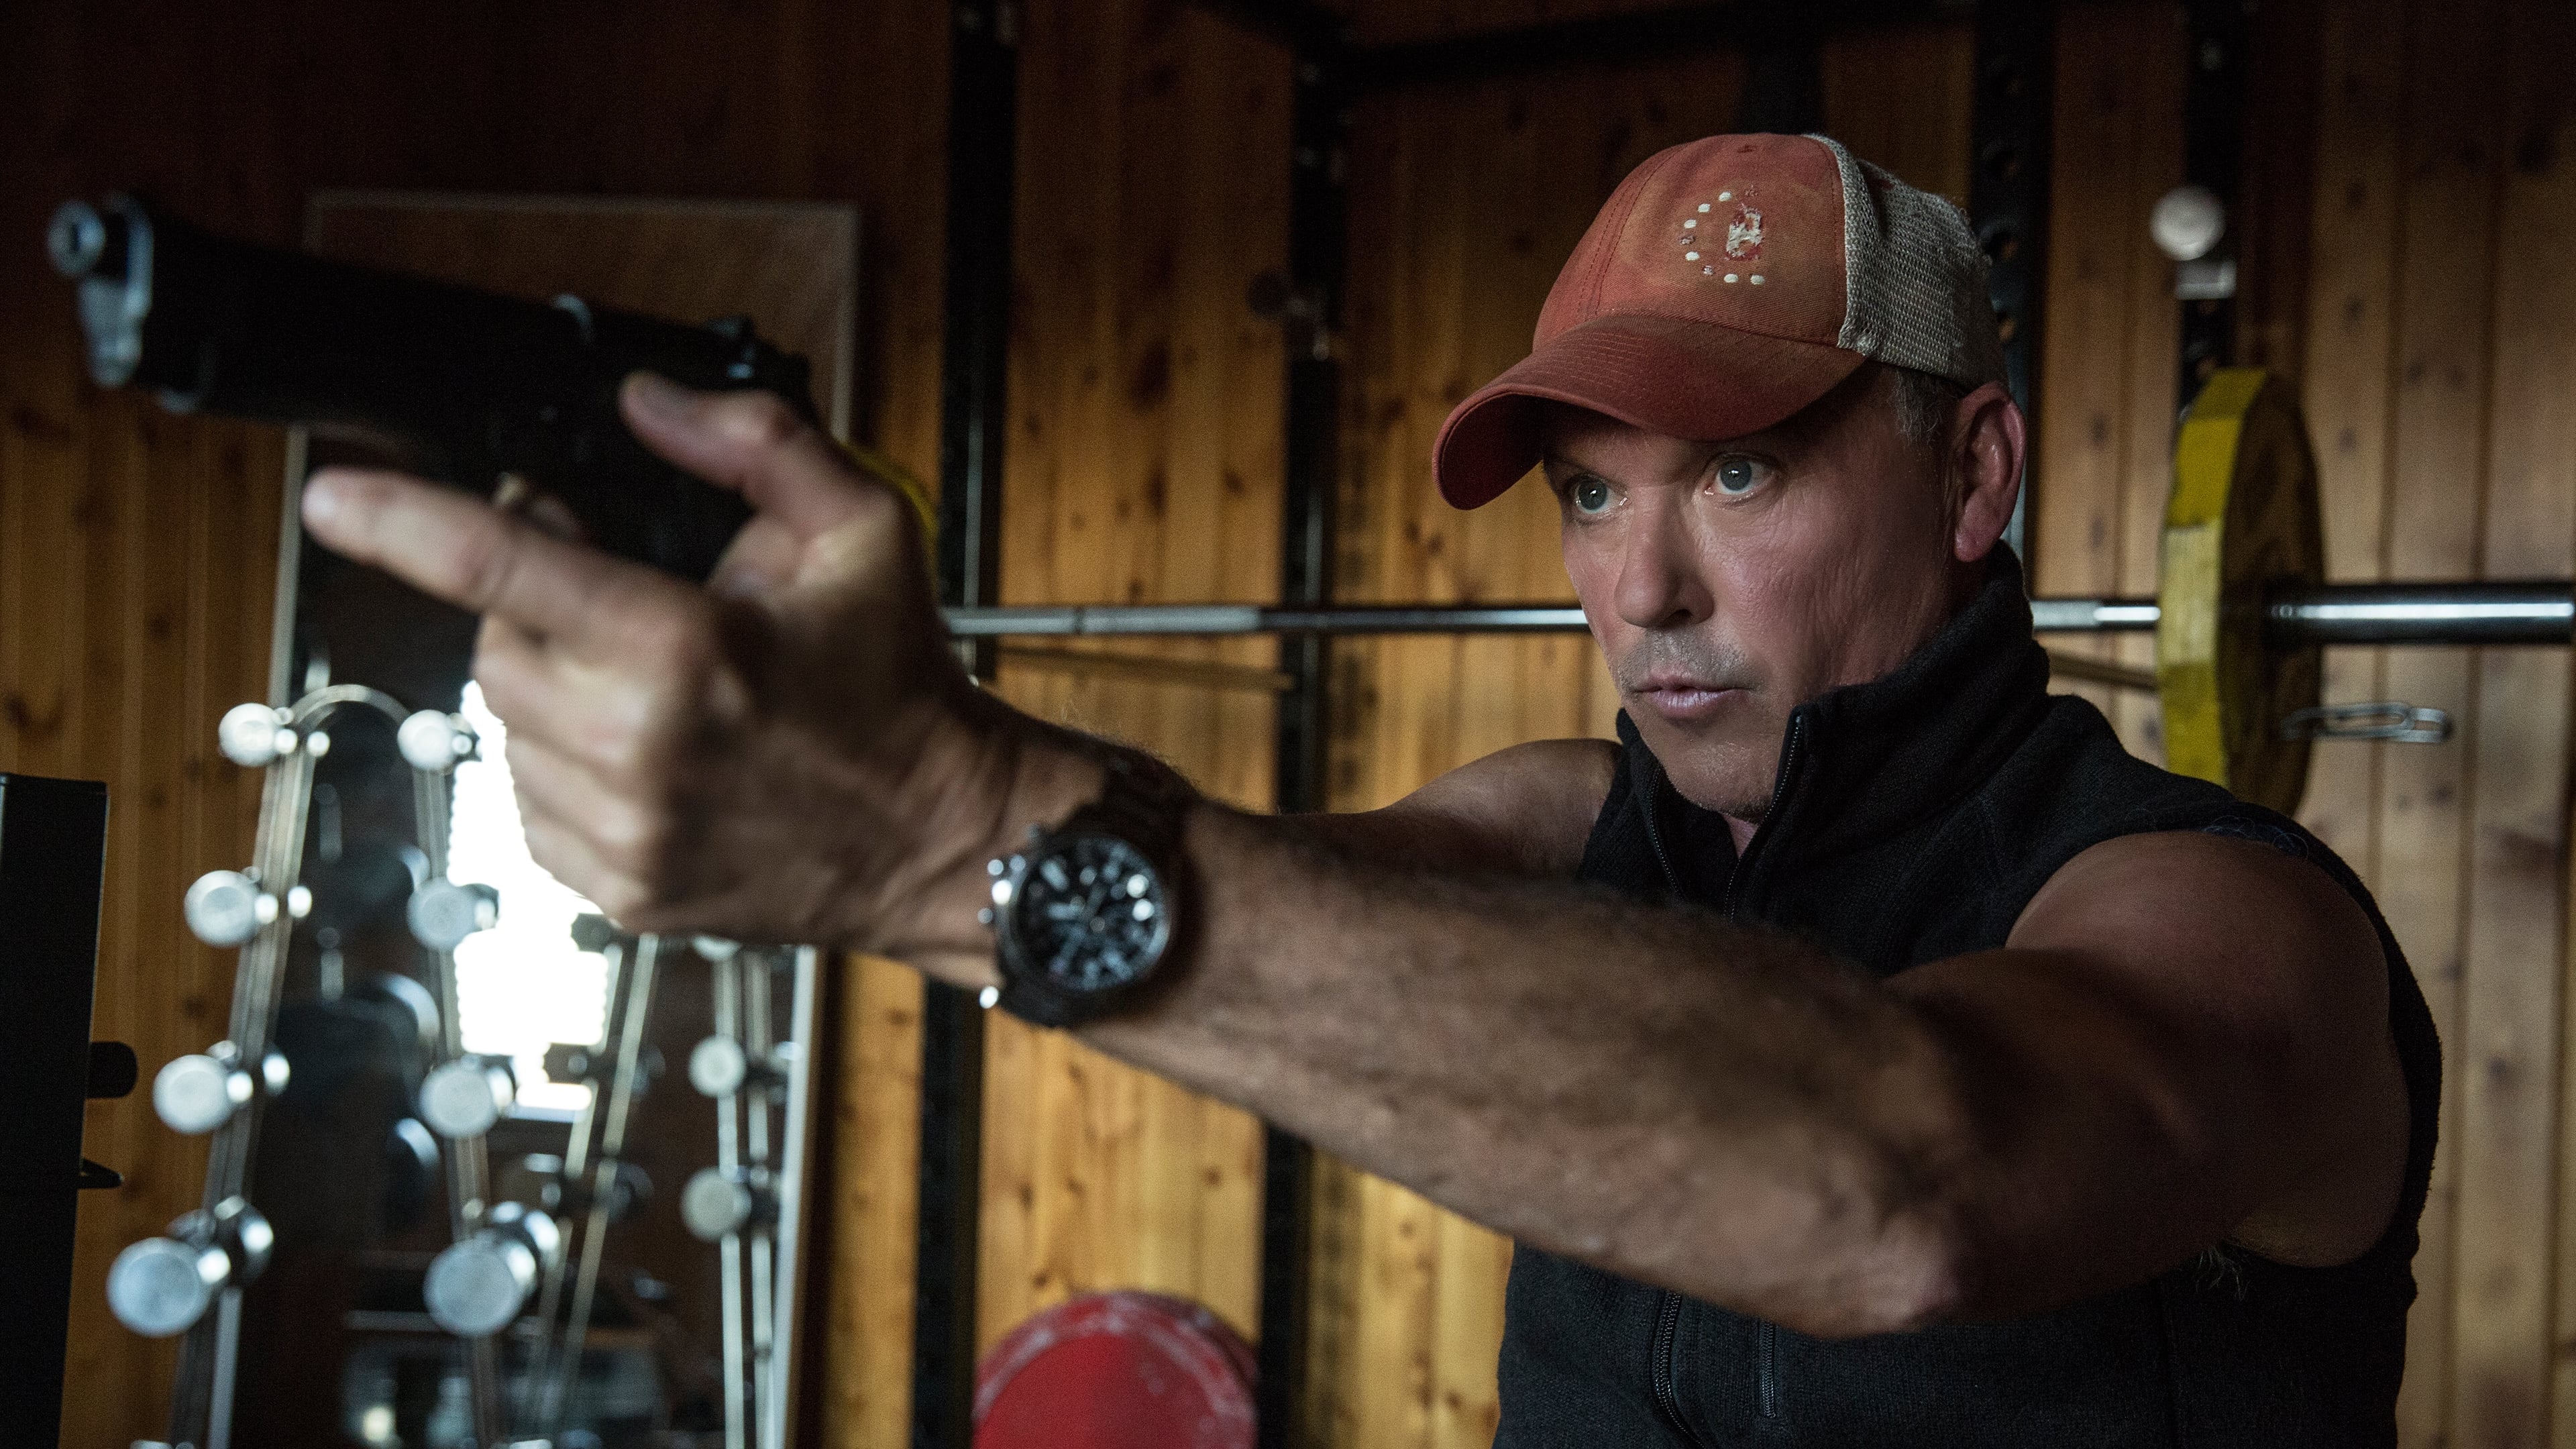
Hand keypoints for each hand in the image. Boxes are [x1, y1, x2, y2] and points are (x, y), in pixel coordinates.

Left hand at [300, 374, 1068, 980]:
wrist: (939, 836)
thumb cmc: (898, 683)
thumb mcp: (861, 526)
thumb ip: (752, 440)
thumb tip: (644, 402)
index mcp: (684, 649)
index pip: (502, 566)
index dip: (401, 520)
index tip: (332, 494)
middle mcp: (637, 748)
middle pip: (493, 645)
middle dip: (532, 608)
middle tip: (617, 598)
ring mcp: (624, 831)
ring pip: (508, 728)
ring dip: (556, 691)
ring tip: (657, 691)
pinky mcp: (620, 890)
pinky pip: (534, 803)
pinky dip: (572, 766)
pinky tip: (653, 755)